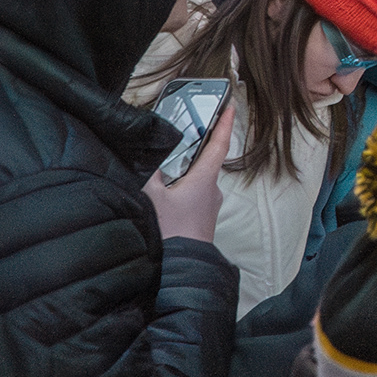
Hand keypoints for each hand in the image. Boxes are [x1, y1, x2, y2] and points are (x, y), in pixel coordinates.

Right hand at [146, 101, 230, 243]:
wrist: (179, 270)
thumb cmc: (169, 233)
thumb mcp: (152, 196)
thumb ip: (149, 172)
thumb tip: (146, 155)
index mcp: (205, 180)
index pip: (219, 144)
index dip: (224, 123)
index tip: (230, 105)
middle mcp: (212, 192)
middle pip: (204, 162)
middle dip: (193, 148)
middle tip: (181, 134)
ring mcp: (208, 208)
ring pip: (196, 182)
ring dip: (182, 173)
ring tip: (162, 170)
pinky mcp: (200, 221)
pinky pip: (192, 198)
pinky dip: (180, 190)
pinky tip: (162, 197)